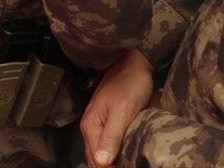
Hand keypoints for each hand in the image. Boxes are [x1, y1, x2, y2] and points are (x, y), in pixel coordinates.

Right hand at [80, 49, 154, 167]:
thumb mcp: (122, 112)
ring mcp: (97, 125)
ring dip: (110, 162)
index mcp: (90, 126)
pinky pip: (105, 145)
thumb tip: (102, 163)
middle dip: (108, 167)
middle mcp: (89, 127)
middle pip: (95, 158)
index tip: (127, 167)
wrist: (133, 65)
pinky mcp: (107, 123)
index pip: (96, 160)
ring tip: (126, 164)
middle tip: (128, 166)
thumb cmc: (129, 86)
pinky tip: (122, 158)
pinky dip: (113, 155)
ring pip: (100, 153)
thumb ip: (111, 137)